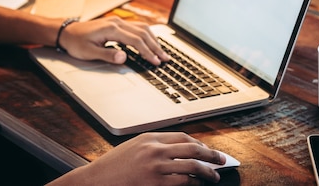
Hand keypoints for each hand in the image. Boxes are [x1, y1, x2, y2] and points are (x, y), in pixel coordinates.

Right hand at [51, 132, 223, 185]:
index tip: (207, 150)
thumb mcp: (134, 148)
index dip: (199, 144)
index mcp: (150, 137)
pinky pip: (184, 182)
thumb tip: (179, 151)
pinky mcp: (157, 183)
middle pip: (192, 149)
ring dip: (207, 172)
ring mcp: (157, 166)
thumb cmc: (114, 167)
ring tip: (214, 177)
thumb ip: (154, 146)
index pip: (183, 137)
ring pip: (192, 166)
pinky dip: (195, 184)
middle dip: (211, 155)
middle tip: (222, 160)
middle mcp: (155, 149)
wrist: (97, 180)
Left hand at [58, 17, 169, 64]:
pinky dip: (146, 34)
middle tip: (165, 58)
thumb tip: (124, 57)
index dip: (148, 52)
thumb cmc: (76, 43)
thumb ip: (108, 55)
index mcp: (111, 29)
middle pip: (143, 33)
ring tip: (161, 51)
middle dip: (155, 46)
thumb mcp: (89, 52)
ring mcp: (118, 21)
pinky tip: (150, 42)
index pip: (136, 40)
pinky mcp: (117, 23)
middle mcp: (117, 22)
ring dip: (153, 39)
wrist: (67, 32)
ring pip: (142, 28)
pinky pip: (136, 26)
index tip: (156, 61)